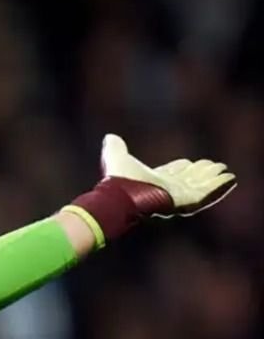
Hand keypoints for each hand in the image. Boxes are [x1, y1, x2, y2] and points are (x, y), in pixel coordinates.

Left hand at [99, 134, 235, 217]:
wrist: (120, 195)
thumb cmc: (118, 179)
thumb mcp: (117, 157)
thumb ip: (115, 148)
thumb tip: (110, 138)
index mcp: (152, 180)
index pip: (171, 173)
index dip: (180, 168)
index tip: (188, 161)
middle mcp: (166, 189)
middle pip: (188, 179)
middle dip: (200, 172)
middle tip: (213, 164)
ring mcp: (177, 196)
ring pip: (200, 185)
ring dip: (212, 177)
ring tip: (223, 168)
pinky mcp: (186, 200)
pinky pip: (207, 193)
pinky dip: (218, 185)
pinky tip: (228, 177)